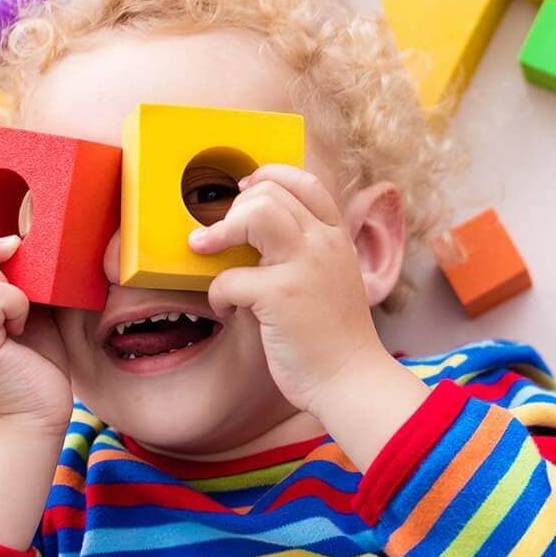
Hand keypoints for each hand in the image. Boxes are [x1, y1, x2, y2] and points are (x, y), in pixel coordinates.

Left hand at [188, 165, 417, 420]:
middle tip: (220, 237)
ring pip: (254, 213)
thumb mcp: (332, 280)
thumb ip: (306, 253)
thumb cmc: (334, 338)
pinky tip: (227, 311)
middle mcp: (324, 244)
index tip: (244, 192)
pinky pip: (229, 276)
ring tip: (205, 250)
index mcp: (337, 238)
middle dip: (234, 210)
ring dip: (220, 231)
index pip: (305, 182)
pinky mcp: (280, 295)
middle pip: (270, 192)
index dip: (268, 177)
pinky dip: (217, 295)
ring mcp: (304, 266)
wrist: (350, 380)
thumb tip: (257, 234)